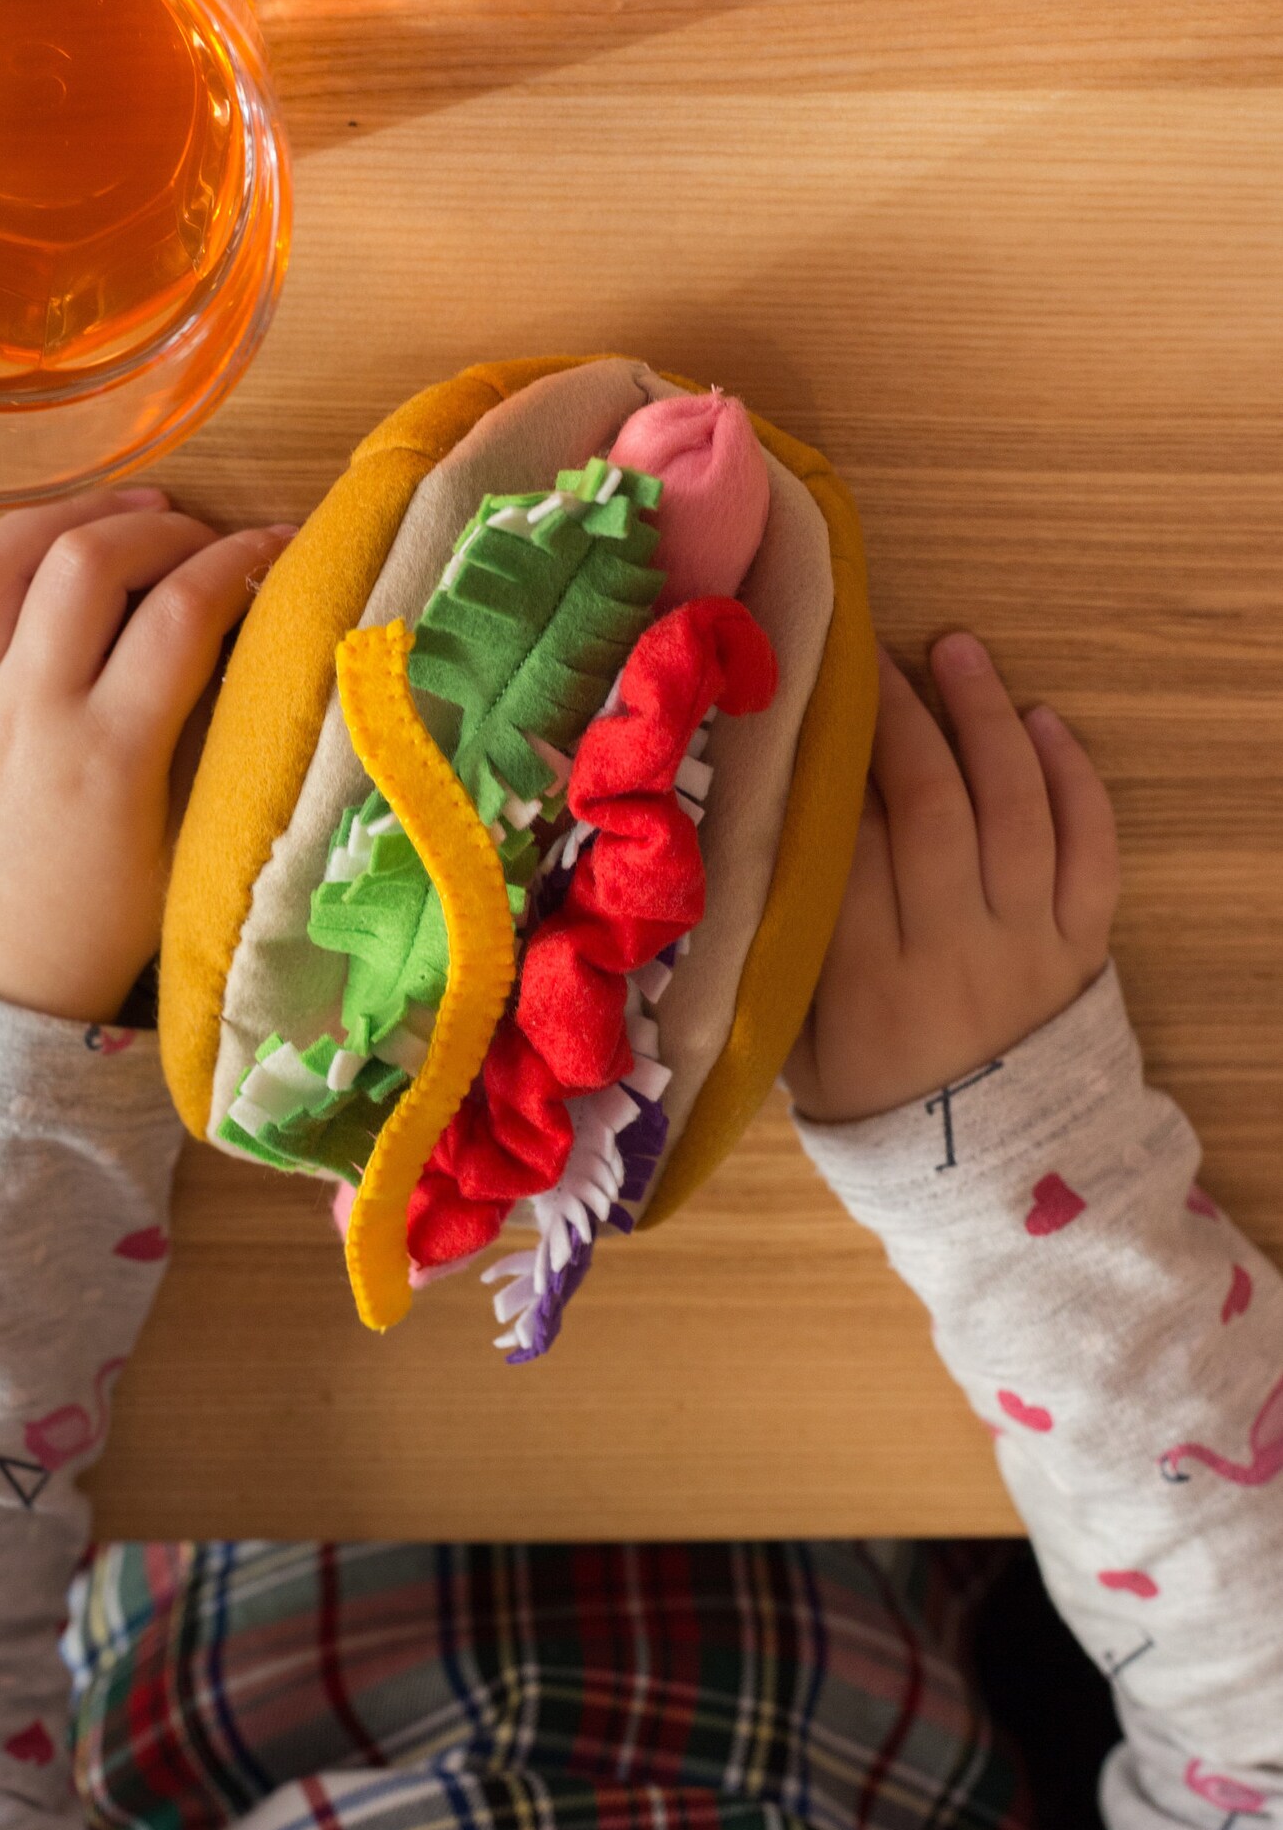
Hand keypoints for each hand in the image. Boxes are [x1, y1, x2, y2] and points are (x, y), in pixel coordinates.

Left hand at [0, 488, 294, 1025]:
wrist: (2, 973)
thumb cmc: (112, 915)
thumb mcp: (187, 833)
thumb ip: (212, 731)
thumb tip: (248, 625)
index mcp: (107, 756)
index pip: (183, 614)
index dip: (241, 560)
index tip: (277, 545)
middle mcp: (24, 715)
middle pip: (86, 563)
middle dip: (157, 530)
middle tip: (197, 540)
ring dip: (64, 516)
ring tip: (116, 521)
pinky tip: (28, 559)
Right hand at [780, 632, 1119, 1123]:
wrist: (990, 1178)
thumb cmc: (874, 1103)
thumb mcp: (794, 1045)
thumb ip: (773, 954)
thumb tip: (738, 846)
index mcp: (866, 982)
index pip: (851, 848)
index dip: (831, 766)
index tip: (808, 702)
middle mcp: (954, 952)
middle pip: (935, 810)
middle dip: (905, 720)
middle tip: (877, 657)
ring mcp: (1028, 945)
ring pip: (1016, 811)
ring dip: (987, 721)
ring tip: (960, 651)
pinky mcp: (1082, 945)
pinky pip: (1091, 851)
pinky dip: (1075, 781)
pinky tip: (1043, 724)